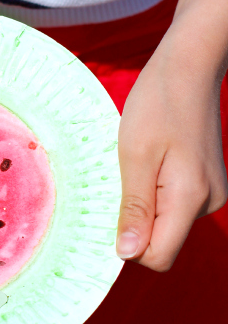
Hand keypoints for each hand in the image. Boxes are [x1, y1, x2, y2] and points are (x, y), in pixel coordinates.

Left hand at [116, 29, 227, 270]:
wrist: (190, 67)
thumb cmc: (157, 104)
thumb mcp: (134, 155)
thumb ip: (134, 207)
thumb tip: (127, 254)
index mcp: (191, 199)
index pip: (158, 256)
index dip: (129, 244)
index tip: (111, 209)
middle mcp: (210, 203)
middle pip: (163, 243)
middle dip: (135, 223)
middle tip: (120, 179)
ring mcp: (212, 193)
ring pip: (167, 223)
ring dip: (143, 205)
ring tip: (136, 164)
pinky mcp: (207, 182)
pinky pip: (174, 205)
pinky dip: (155, 193)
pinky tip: (150, 162)